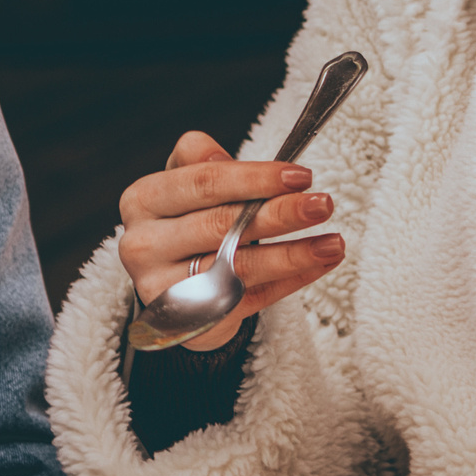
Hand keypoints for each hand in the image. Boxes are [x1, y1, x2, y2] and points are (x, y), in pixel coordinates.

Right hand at [116, 131, 344, 350]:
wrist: (173, 282)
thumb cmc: (187, 221)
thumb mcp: (187, 184)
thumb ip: (201, 161)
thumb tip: (222, 156)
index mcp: (142, 200)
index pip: (203, 182)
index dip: (255, 178)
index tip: (300, 175)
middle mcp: (144, 245)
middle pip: (221, 224)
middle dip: (279, 213)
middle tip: (322, 204)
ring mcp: (164, 287)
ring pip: (238, 267)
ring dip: (293, 254)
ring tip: (332, 242)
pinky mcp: (191, 319)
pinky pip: (250, 298)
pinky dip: (290, 281)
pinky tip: (318, 264)